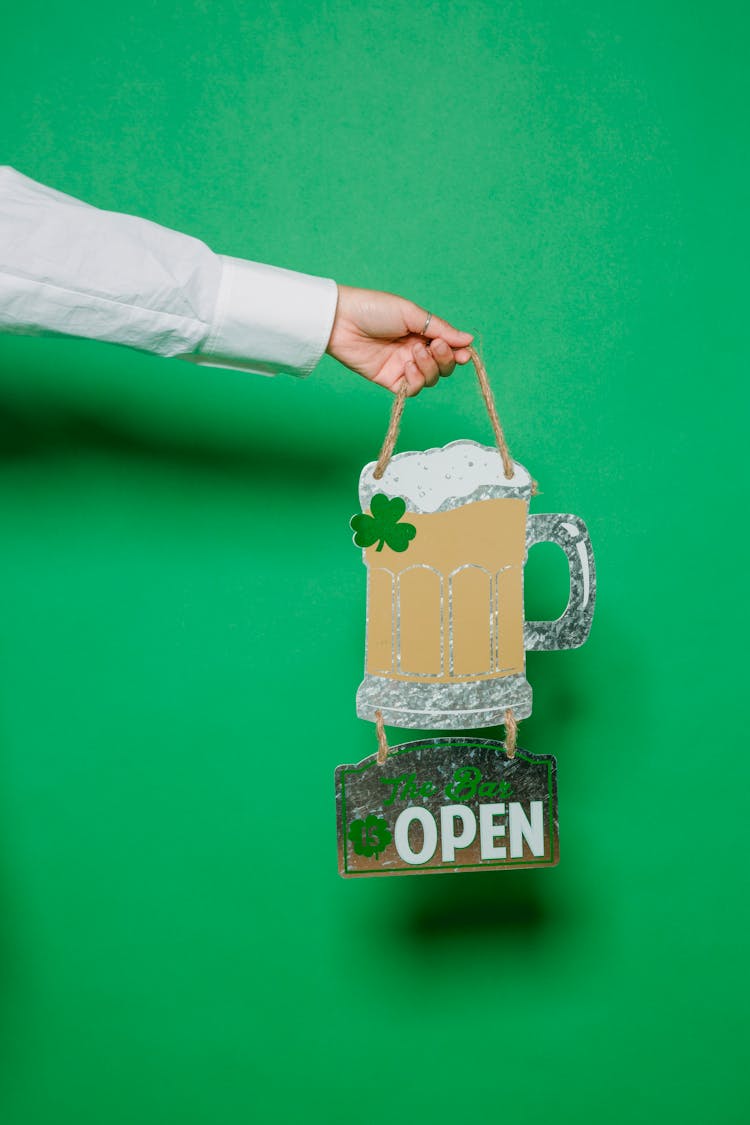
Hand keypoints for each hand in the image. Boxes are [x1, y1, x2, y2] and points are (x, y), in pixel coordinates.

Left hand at [325, 284, 473, 395]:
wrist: (342, 321)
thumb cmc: (374, 309)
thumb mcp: (412, 314)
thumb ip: (440, 329)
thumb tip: (468, 340)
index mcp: (421, 332)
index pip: (448, 348)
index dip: (458, 353)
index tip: (463, 352)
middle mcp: (414, 350)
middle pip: (442, 366)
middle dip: (445, 359)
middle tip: (436, 347)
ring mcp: (402, 366)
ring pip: (430, 379)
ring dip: (429, 367)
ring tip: (415, 352)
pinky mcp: (389, 379)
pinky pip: (412, 389)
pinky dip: (416, 380)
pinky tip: (407, 365)